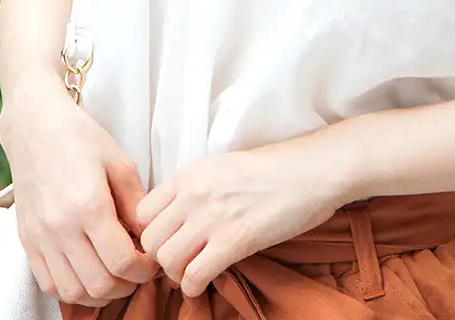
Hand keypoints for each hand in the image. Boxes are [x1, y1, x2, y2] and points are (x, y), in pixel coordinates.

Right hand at [0, 74, 160, 305]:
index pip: (121, 261)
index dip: (144, 269)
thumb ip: (136, 204)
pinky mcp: (26, 242)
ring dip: (100, 293)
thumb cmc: (81, 139)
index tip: (153, 260)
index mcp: (89, 205)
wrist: (34, 127)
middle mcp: (60, 228)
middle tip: (138, 270)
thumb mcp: (119, 163)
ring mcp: (39, 238)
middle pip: (99, 285)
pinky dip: (73, 289)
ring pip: (73, 293)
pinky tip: (88, 272)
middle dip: (126, 285)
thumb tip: (149, 238)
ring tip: (116, 275)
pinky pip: (50, 285)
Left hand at [136, 135, 348, 297]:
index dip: (150, 234)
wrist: (312, 171)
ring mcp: (213, 216)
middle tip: (178, 262)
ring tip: (192, 273)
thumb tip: (174, 220)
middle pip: (150, 240)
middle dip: (160, 258)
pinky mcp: (235, 240)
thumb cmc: (274, 170)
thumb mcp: (223, 167)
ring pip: (166, 261)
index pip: (142, 212)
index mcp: (190, 172)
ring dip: (176, 274)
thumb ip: (194, 189)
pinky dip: (193, 287)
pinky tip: (204, 282)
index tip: (166, 242)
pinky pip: (193, 276)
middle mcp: (195, 192)